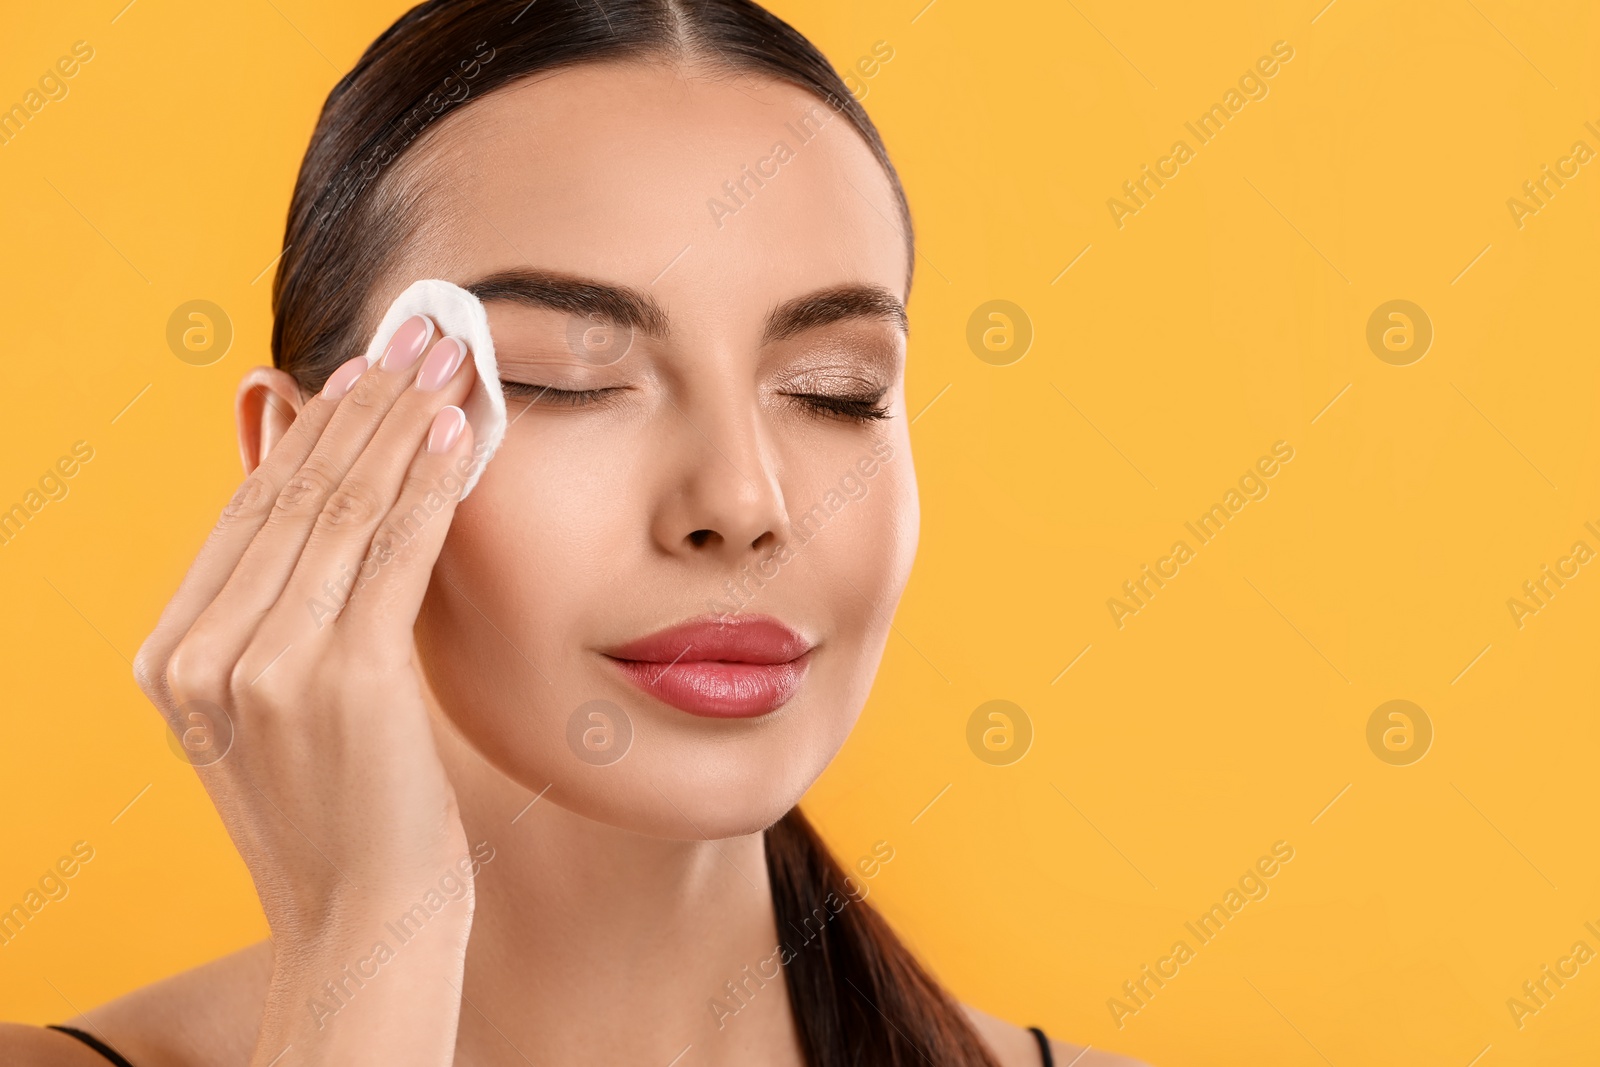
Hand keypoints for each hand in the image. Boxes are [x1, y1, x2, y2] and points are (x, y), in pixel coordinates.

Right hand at [133, 316, 480, 1063]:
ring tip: (446, 361)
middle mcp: (200, 653)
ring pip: (341, 510)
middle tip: (420, 335)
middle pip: (293, 494)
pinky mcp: (337, 679)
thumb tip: (286, 459)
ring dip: (400, 425)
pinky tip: (462, 433)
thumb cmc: (342, 810)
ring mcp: (262, 665)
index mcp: (172, 655)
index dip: (314, 428)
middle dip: (363, 404)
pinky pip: (392, 553)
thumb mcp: (283, 699)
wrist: (364, 925)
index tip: (365, 367)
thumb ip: (279, 588)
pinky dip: (430, 487)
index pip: (251, 510)